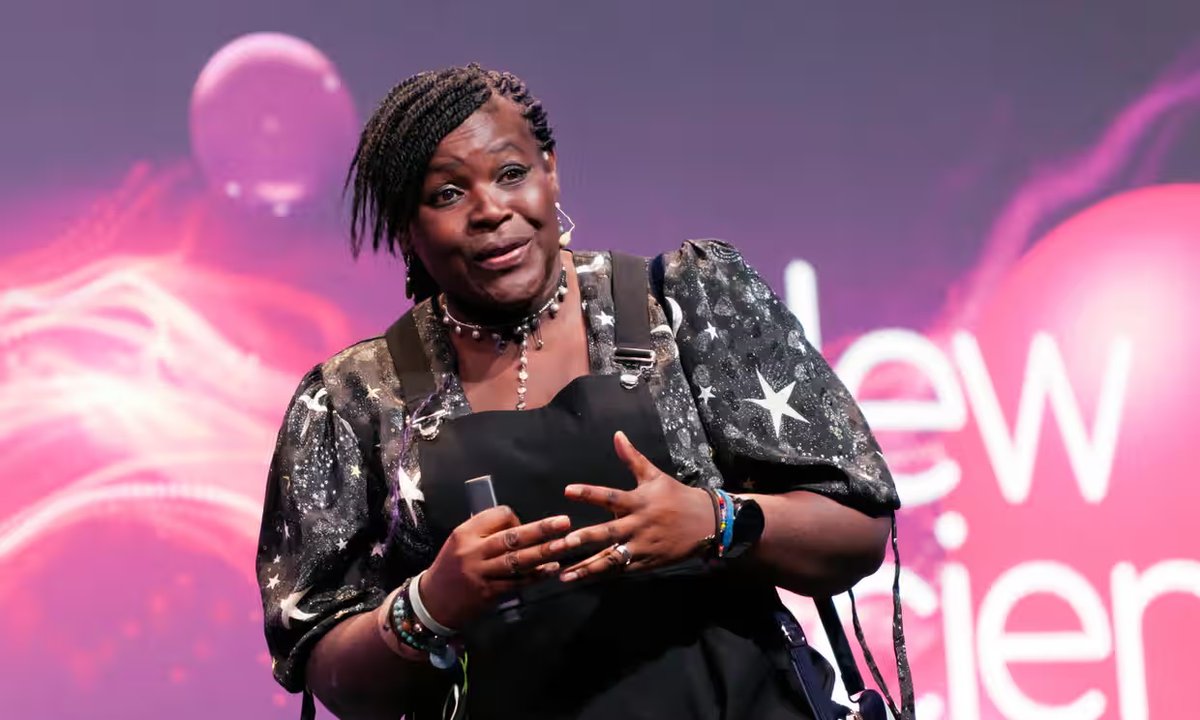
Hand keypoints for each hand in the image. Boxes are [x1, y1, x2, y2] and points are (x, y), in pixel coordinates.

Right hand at [419, 507, 572, 628]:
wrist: (432, 601)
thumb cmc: (451, 567)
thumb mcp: (460, 542)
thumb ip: (485, 532)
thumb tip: (521, 525)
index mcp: (465, 532)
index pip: (498, 516)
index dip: (517, 518)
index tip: (523, 525)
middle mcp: (473, 551)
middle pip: (512, 537)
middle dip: (541, 529)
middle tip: (564, 523)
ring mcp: (481, 573)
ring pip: (517, 560)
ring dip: (544, 553)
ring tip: (565, 545)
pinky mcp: (488, 593)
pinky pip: (517, 582)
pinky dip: (535, 576)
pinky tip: (551, 570)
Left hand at [558, 431, 714, 581]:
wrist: (707, 523)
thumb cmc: (676, 497)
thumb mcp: (654, 476)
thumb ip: (632, 458)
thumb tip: (617, 434)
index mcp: (639, 501)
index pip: (610, 496)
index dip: (589, 493)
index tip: (568, 491)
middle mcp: (639, 525)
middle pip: (608, 532)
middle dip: (586, 538)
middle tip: (563, 543)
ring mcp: (643, 546)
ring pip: (612, 558)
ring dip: (588, 567)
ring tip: (564, 575)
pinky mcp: (648, 563)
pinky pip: (623, 570)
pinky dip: (605, 575)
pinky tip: (585, 580)